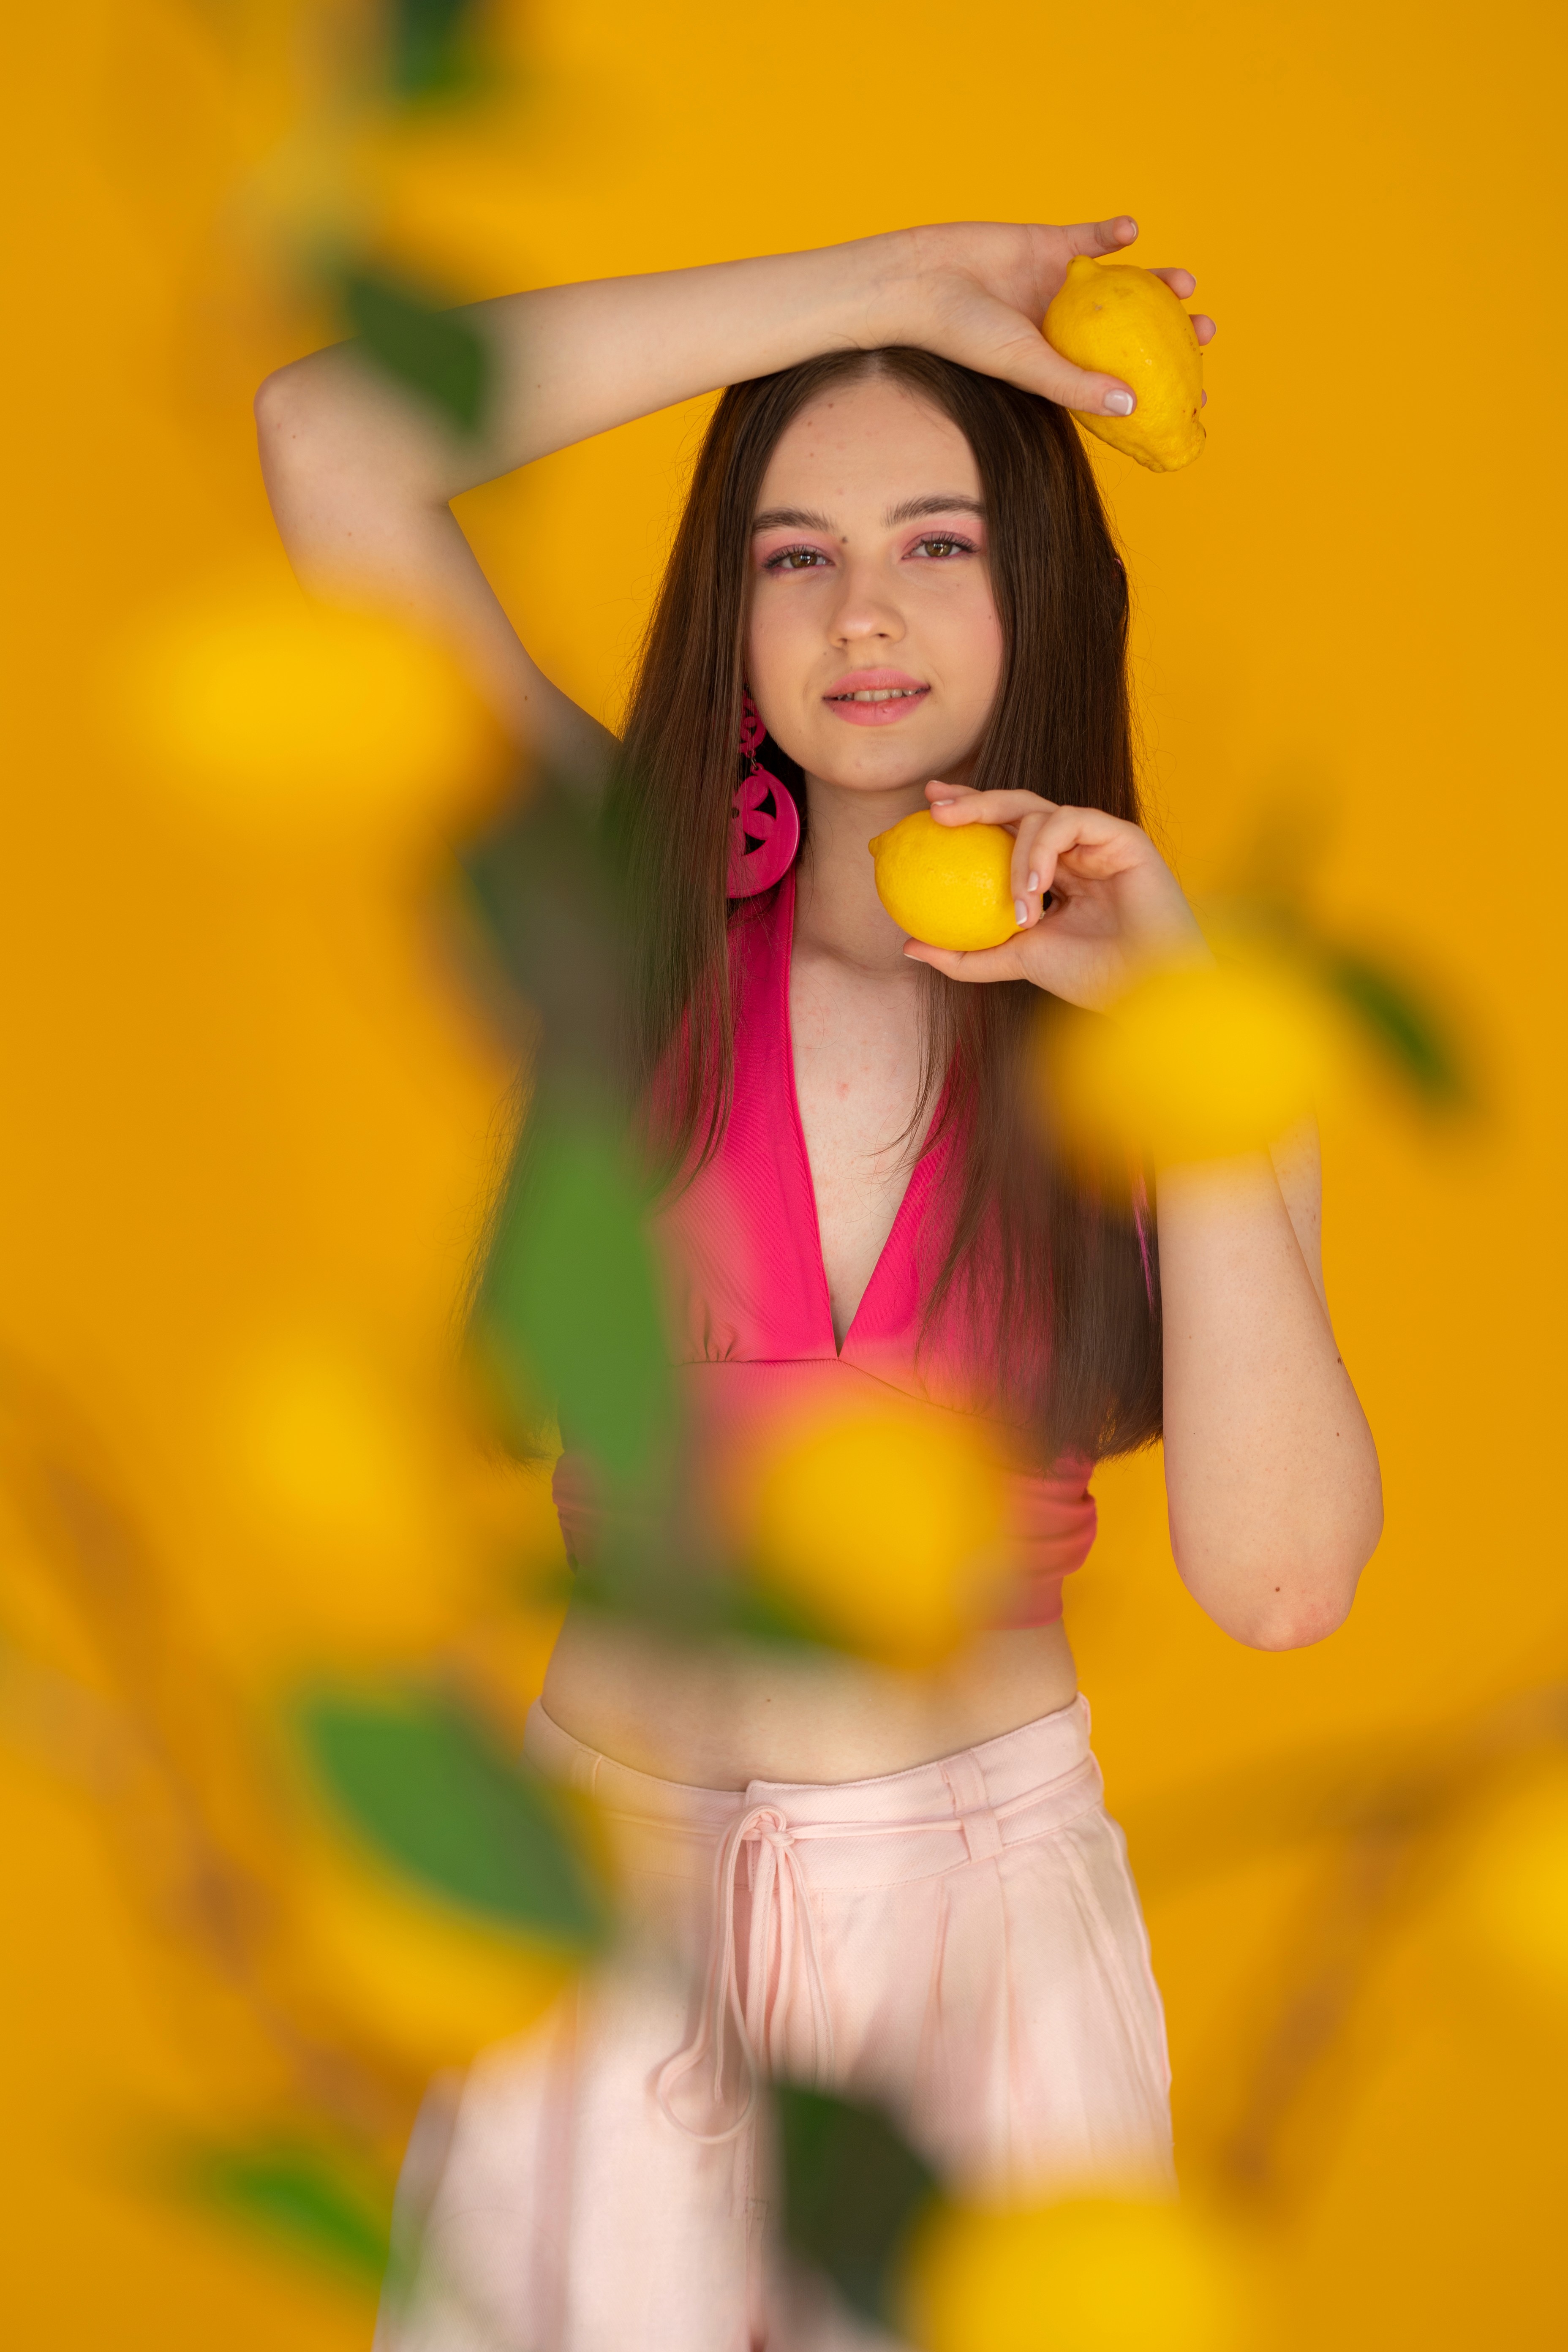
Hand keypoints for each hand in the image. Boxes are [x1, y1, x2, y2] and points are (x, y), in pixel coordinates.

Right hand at [864, 218, 1215, 421]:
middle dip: (1171, 331)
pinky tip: (1133, 232)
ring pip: (1120, 285)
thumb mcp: (1026, 365)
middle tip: (1205, 329)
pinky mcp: (1047, 244)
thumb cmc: (964, 334)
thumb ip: (1075, 385)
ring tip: (1185, 283)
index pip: (1117, 377)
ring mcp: (1058, 285)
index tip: (1195, 391)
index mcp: (1059, 362)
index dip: (1156, 384)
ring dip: (1155, 281)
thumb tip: (1132, 406)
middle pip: (1130, 330)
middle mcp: (1064, 326)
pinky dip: (1112, 234)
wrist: (919, 282)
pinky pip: (1089, 238)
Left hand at [901, 780, 1208, 1007]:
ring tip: (1020, 906)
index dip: (968, 813)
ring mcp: (1097, 841)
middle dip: (974, 800)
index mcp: (1051, 871)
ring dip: (1016, 856)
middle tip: (936, 809)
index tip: (927, 812)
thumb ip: (965, 953)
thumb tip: (908, 945)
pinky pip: (1071, 820)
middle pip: (1017, 806)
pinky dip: (1045, 849)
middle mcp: (1073, 850)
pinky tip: (1038, 885)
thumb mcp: (1014, 961)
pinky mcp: (1122, 837)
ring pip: (1039, 813)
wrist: (1147, 990)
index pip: (1003, 831)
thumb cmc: (1091, 978)